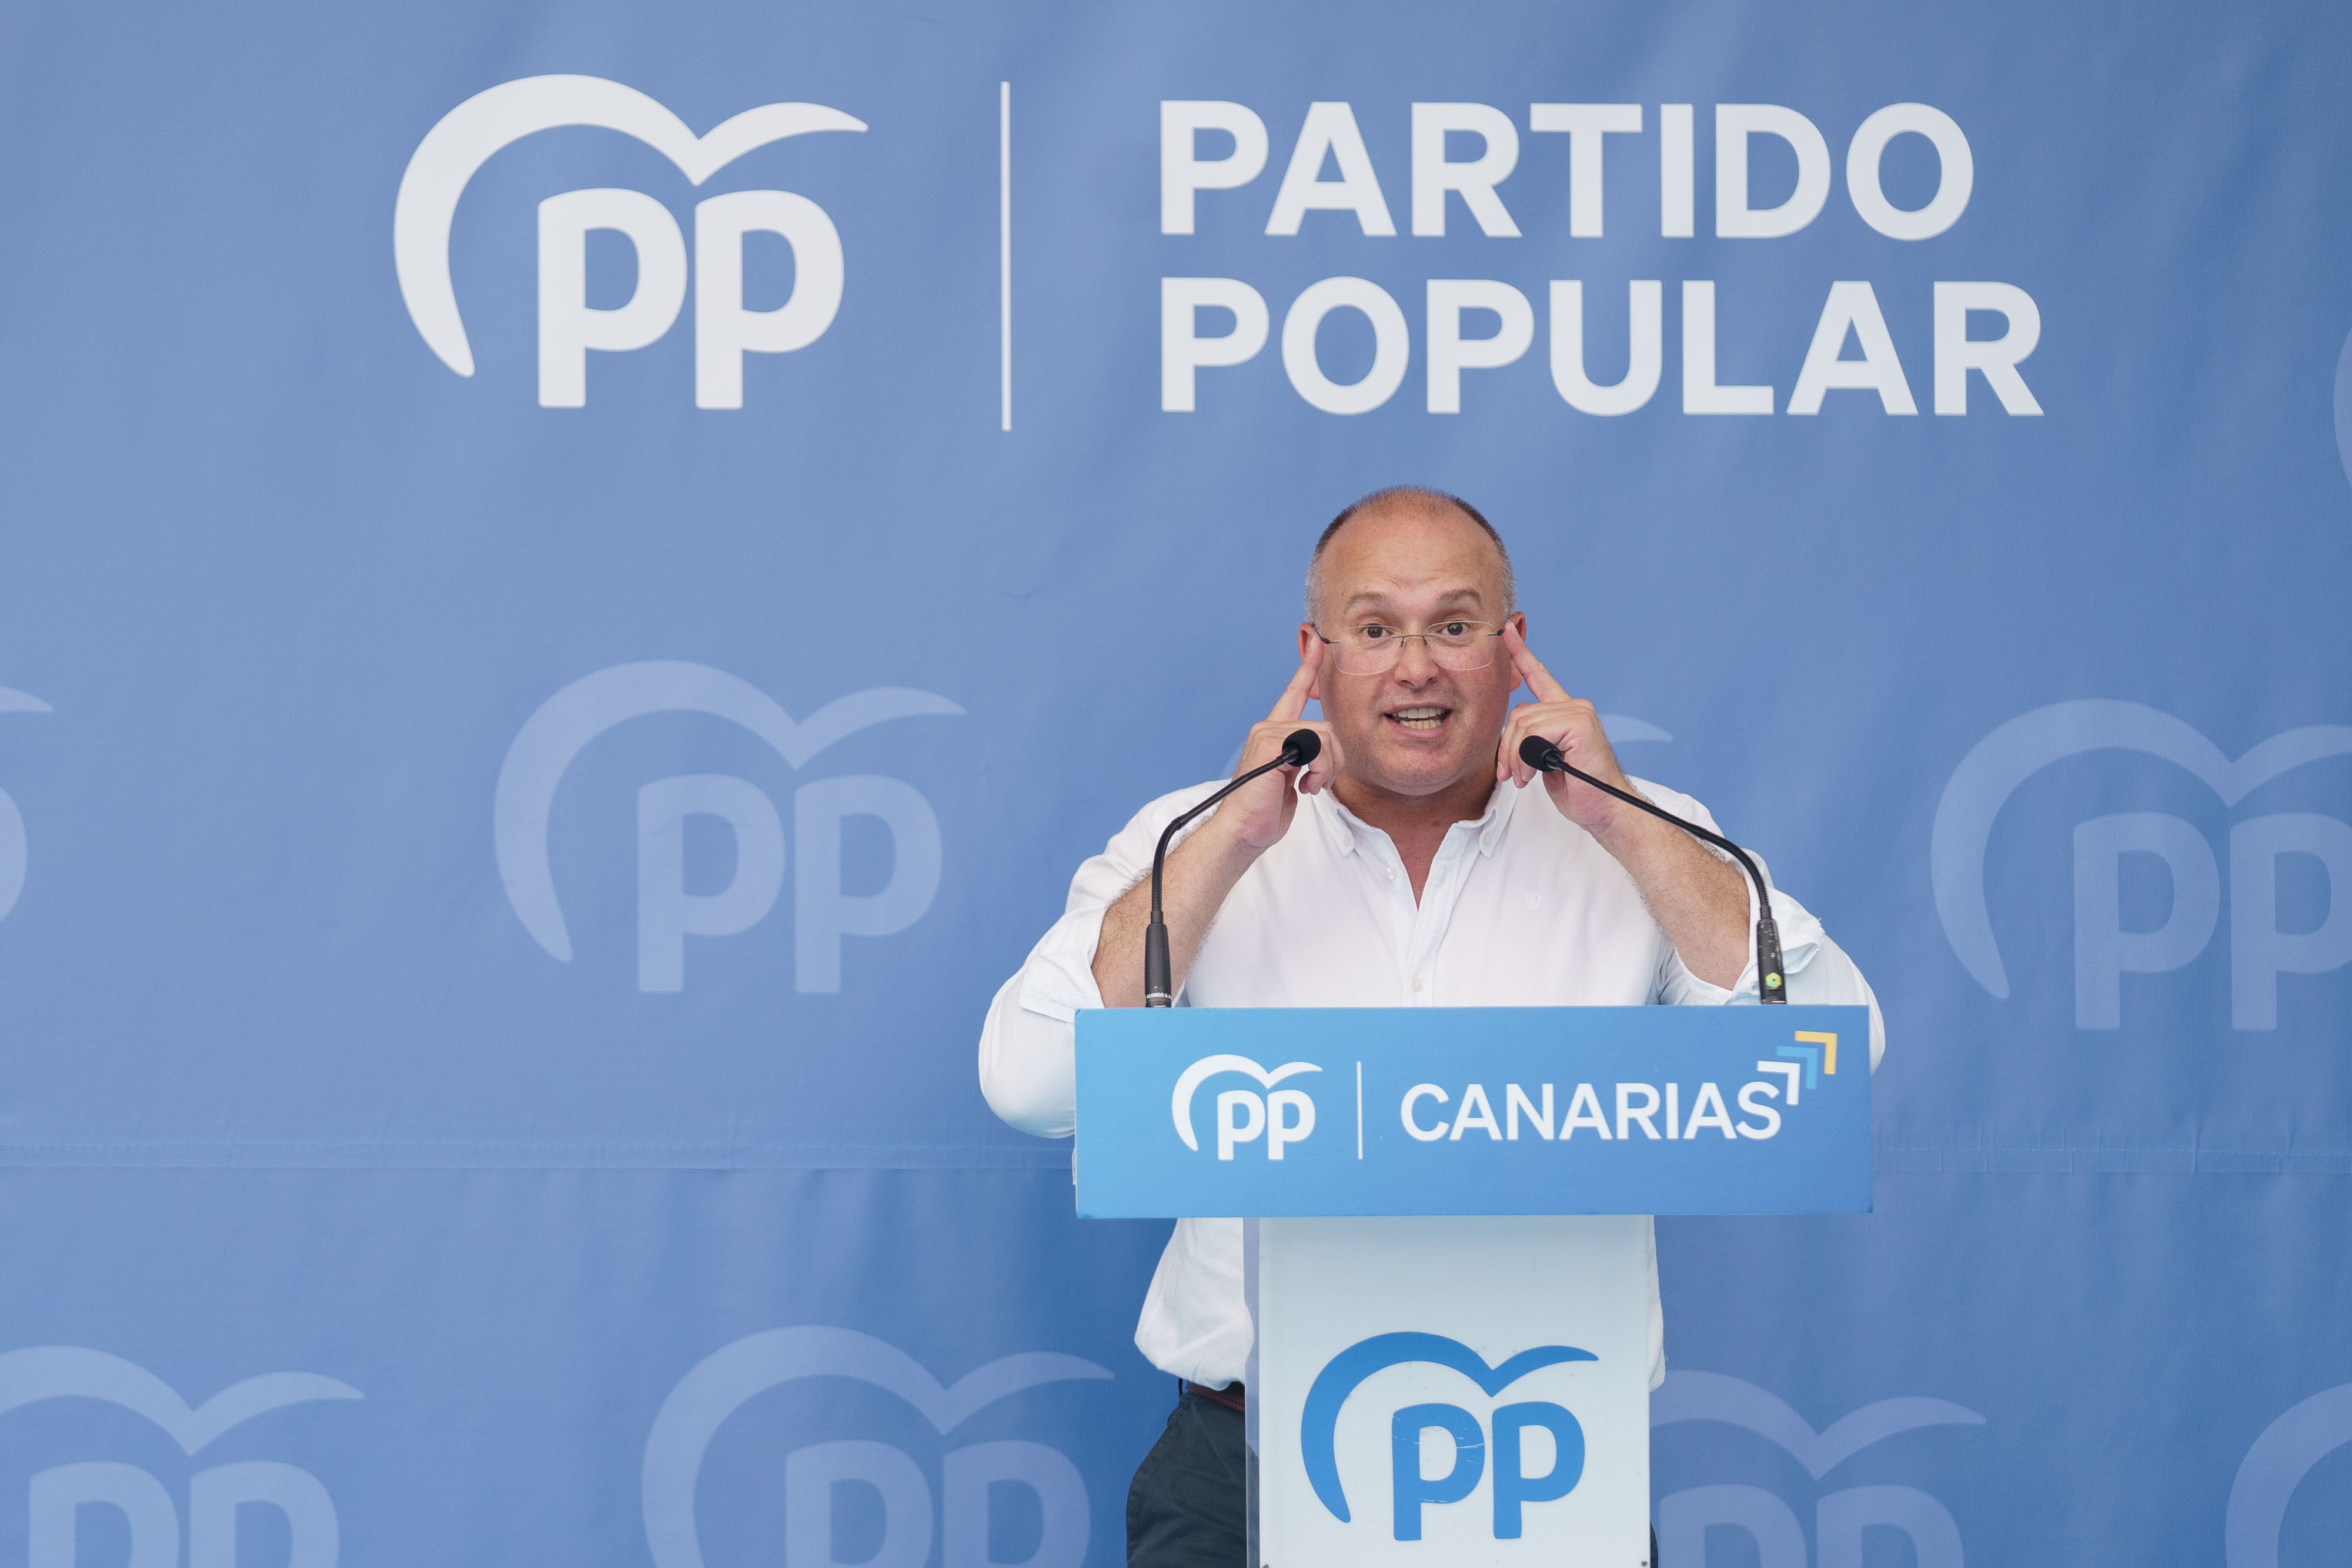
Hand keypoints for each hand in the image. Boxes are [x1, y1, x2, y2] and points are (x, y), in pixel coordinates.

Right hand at [1212, 641, 1344, 854]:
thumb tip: (1325, 750)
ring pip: (1324, 737)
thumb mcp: (1292, 779)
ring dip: (1327, 768)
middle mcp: (1269, 728)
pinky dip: (1319, 770)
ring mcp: (1267, 734)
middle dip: (1334, 760)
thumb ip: (1305, 757)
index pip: (1293, 694)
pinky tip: (1302, 786)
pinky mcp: (1269, 744)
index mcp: (1275, 734)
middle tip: (1318, 783)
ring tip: (1310, 786)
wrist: (1244, 830)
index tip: (1316, 644)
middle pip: (1326, 728)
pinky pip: (1315, 746)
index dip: (1307, 669)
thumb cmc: (1265, 810)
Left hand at [1496, 624, 1632, 834]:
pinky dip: (1527, 758)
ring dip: (1516, 759)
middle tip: (1511, 775)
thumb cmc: (1579, 789)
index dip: (1521, 654)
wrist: (1605, 810)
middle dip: (1507, 749)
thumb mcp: (1544, 761)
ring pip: (1524, 726)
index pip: (1539, 676)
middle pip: (1518, 715)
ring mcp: (1579, 713)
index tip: (1506, 630)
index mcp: (1565, 713)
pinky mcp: (1580, 724)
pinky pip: (1535, 734)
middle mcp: (1574, 707)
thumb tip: (1509, 735)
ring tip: (1524, 778)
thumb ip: (1529, 740)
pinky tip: (1538, 772)